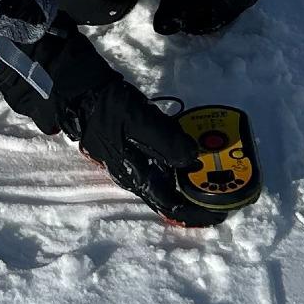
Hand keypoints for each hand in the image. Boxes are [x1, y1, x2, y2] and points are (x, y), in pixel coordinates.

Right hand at [61, 83, 226, 226]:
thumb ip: (168, 142)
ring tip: (210, 175)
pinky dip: (177, 166)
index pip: (171, 206)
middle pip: (168, 197)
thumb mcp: (142, 121)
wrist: (81, 91)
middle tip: (222, 192)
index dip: (196, 212)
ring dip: (187, 183)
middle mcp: (134, 176)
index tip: (220, 212)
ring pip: (164, 182)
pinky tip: (187, 156)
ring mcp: (130, 163)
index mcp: (137, 175)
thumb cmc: (111, 108)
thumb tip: (193, 159)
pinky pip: (159, 166)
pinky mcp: (130, 150)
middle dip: (195, 198)